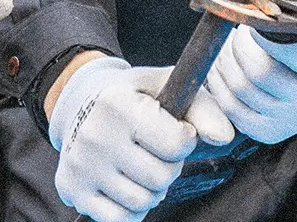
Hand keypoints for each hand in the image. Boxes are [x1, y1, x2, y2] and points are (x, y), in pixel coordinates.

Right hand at [46, 57, 225, 221]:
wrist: (84, 103)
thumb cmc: (136, 98)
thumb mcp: (168, 88)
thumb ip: (203, 110)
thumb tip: (223, 137)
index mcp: (117, 104)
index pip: (178, 143)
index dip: (184, 139)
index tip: (172, 129)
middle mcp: (95, 134)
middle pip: (161, 177)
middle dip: (167, 167)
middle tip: (153, 150)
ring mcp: (81, 165)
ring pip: (142, 201)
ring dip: (150, 189)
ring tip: (139, 166)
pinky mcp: (73, 189)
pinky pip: (120, 218)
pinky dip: (130, 208)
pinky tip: (123, 184)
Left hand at [202, 26, 296, 143]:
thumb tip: (261, 4)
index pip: (289, 52)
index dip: (262, 33)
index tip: (252, 19)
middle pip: (259, 73)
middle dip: (238, 46)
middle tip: (237, 32)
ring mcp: (291, 121)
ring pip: (242, 90)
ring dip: (225, 63)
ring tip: (228, 47)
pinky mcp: (269, 132)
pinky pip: (233, 110)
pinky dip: (219, 87)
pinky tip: (222, 70)